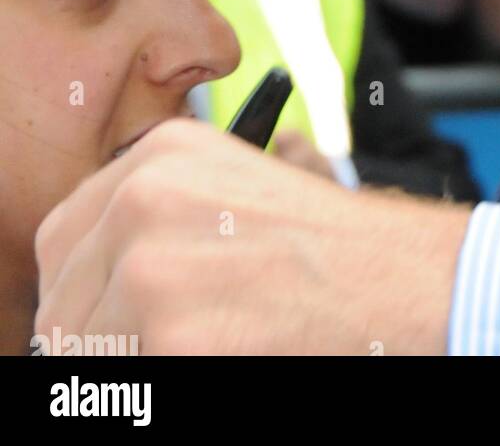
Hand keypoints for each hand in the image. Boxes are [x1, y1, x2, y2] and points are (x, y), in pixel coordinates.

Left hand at [35, 118, 472, 354]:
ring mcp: (152, 267)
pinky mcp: (170, 338)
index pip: (62, 242)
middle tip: (175, 339)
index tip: (116, 318)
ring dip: (135, 363)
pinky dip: (165, 379)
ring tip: (208, 345)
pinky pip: (126, 383)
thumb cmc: (329, 247)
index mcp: (159, 153)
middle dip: (104, 337)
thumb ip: (157, 212)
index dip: (85, 292)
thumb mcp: (237, 188)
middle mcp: (144, 197)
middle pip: (63, 305)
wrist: (400, 280)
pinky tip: (222, 355)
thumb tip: (90, 280)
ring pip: (83, 355)